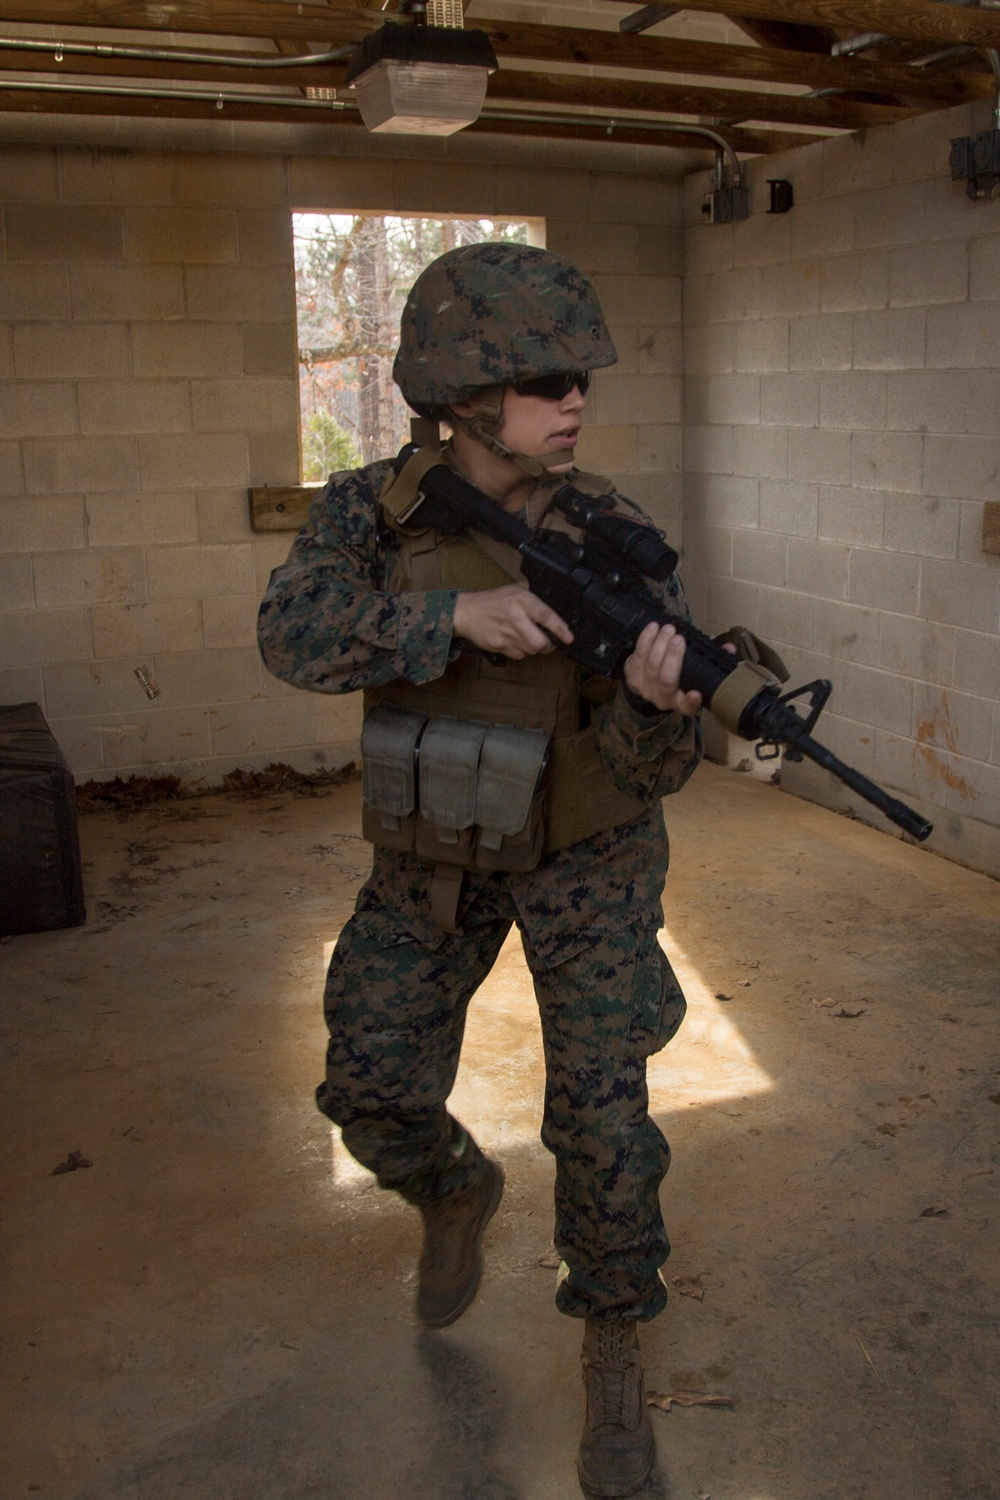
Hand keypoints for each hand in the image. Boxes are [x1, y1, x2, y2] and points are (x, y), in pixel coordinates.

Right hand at [452, 585, 573, 659]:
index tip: (569, 637)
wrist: (467, 612)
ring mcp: (506, 633)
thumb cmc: (493, 600)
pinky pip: (519, 655)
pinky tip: (515, 641)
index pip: (545, 615)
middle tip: (548, 641)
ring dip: (534, 648)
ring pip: (531, 651)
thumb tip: (555, 602)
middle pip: (540, 642)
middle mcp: (514, 616)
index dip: (560, 628)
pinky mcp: (499, 645)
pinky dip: (521, 652)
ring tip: (528, 638)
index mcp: (521, 599)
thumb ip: (534, 594)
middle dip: (547, 645)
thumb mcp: (515, 589)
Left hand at [623, 622, 703, 714]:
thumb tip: (729, 649)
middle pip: (667, 679)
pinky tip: (653, 628)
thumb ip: (710, 663)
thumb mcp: (693, 676)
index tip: (696, 693)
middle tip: (679, 640)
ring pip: (651, 666)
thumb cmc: (675, 678)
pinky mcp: (632, 676)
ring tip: (668, 629)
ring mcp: (645, 688)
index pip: (688, 707)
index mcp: (681, 702)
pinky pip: (638, 656)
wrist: (646, 686)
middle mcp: (662, 698)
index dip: (691, 701)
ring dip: (659, 644)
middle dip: (673, 658)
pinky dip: (645, 640)